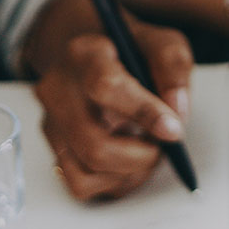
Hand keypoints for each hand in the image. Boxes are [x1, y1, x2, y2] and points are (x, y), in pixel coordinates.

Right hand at [24, 0, 193, 200]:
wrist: (91, 59)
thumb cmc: (130, 53)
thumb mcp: (160, 43)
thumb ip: (172, 67)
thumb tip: (176, 111)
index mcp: (84, 55)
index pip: (106, 88)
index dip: (144, 114)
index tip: (174, 130)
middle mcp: (57, 90)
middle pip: (95, 145)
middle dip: (140, 157)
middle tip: (162, 145)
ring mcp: (52, 123)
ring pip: (88, 170)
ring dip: (130, 171)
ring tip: (145, 149)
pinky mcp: (54, 149)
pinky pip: (81, 185)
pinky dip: (113, 182)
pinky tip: (127, 162)